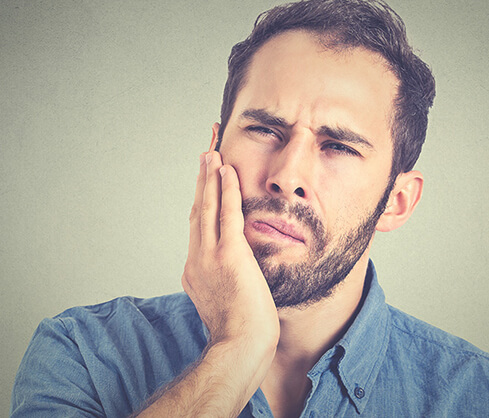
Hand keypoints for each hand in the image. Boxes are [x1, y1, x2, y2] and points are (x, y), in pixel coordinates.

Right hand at [182, 151, 279, 347]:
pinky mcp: (227, 254)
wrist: (240, 345)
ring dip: (209, 176)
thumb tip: (226, 269)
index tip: (205, 180)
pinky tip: (226, 169)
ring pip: (207, 206)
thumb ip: (219, 279)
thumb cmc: (238, 328)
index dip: (200, 198)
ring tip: (210, 151)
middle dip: (201, 178)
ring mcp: (208, 255)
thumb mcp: (222, 299)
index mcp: (195, 268)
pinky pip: (226, 213)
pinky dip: (225, 189)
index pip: (197, 224)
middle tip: (204, 151)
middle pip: (198, 208)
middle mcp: (196, 257)